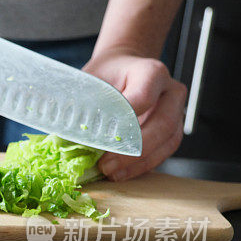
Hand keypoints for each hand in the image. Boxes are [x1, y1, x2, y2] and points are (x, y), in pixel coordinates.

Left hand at [83, 50, 187, 180]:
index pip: (143, 97)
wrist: (123, 67)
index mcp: (151, 72)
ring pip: (167, 141)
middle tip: (106, 165)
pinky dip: (144, 165)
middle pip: (162, 124)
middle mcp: (169, 91)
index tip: (103, 139)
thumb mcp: (91, 79)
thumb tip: (64, 136)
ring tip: (113, 173)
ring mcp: (175, 110)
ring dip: (139, 162)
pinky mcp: (173, 128)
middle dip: (133, 150)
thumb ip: (83, 103)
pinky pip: (165, 150)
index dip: (125, 120)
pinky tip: (123, 172)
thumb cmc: (107, 74)